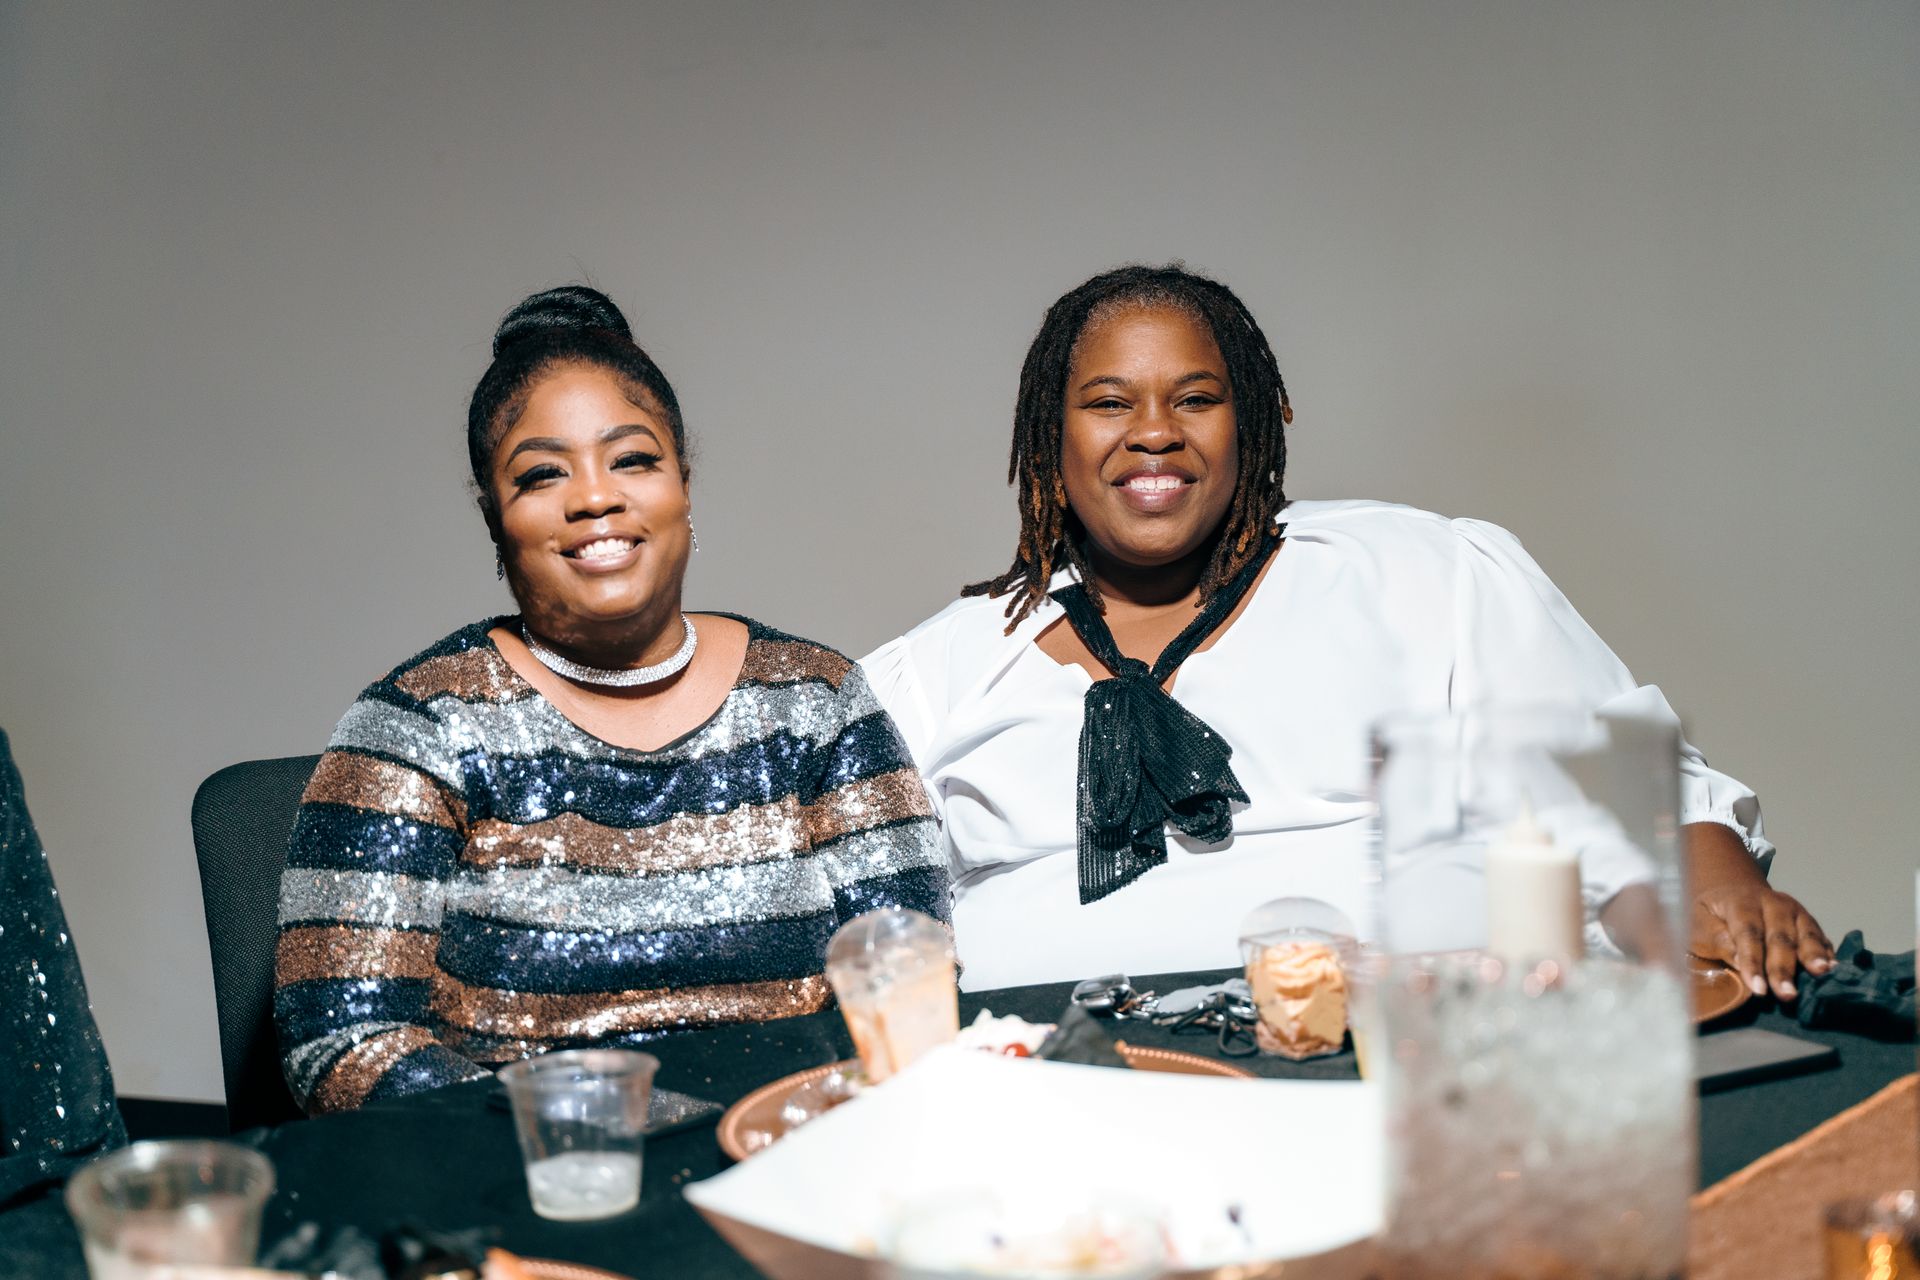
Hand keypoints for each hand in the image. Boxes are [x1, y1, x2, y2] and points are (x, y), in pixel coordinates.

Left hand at [1686, 823, 1833, 999]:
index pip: (1748, 934)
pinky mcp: (1809, 922)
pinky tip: (1833, 970)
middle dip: (1784, 968)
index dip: (1753, 962)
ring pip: (1806, 935)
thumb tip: (1740, 961)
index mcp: (1742, 902)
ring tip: (1822, 974)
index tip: (1758, 989)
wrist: (1733, 894)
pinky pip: (1820, 938)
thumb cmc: (1712, 916)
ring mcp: (1795, 911)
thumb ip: (1717, 940)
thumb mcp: (1699, 924)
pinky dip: (1827, 953)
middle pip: (1780, 938)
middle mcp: (1773, 903)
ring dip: (1814, 957)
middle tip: (1787, 994)